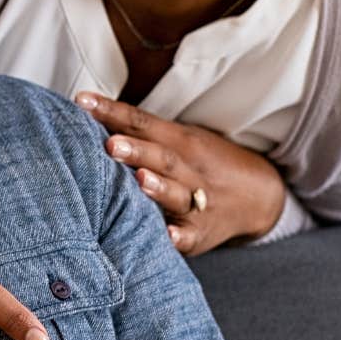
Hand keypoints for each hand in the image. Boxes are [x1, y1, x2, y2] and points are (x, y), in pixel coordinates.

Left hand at [75, 93, 286, 255]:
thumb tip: (86, 112)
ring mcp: (198, 201)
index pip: (142, 122)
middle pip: (162, 157)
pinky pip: (190, 235)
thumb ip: (139, 131)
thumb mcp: (179, 140)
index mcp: (179, 141)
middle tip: (110, 144)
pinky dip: (179, 236)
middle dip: (136, 151)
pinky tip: (167, 236)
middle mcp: (189, 169)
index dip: (112, 112)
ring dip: (158, 188)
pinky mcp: (201, 233)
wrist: (258, 196)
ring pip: (178, 194)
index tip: (82, 102)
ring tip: (139, 180)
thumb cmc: (201, 164)